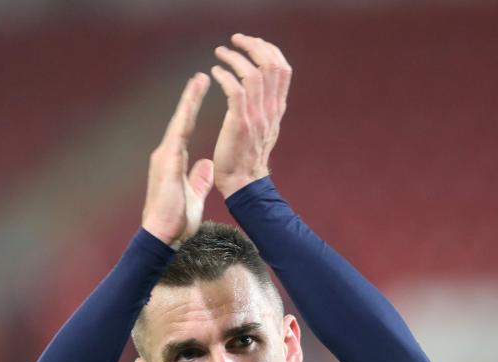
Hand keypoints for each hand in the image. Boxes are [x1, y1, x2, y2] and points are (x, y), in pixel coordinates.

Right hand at [142, 73, 214, 245]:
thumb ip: (199, 179)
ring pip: (179, 124)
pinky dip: (184, 120)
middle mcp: (167, 155)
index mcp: (174, 162)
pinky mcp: (166, 164)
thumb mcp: (194, 197)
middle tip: (200, 76)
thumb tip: (207, 164)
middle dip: (191, 98)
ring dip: (188, 102)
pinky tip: (191, 105)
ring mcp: (164, 158)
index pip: (186, 131)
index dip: (193, 112)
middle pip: (181, 121)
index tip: (201, 94)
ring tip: (198, 80)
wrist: (162, 235)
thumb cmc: (176, 221)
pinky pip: (177, 137)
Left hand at [211, 34, 291, 198]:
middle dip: (253, 46)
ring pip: (253, 74)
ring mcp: (256, 116)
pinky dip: (224, 76)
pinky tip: (214, 72)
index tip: (252, 43)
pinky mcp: (240, 123)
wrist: (244, 184)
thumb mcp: (266, 130)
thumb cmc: (248, 159)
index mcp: (277, 109)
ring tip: (221, 53)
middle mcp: (270, 110)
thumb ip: (266, 109)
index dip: (269, 50)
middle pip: (271, 65)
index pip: (283, 70)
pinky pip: (235, 90)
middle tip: (236, 40)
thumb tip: (263, 91)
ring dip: (235, 58)